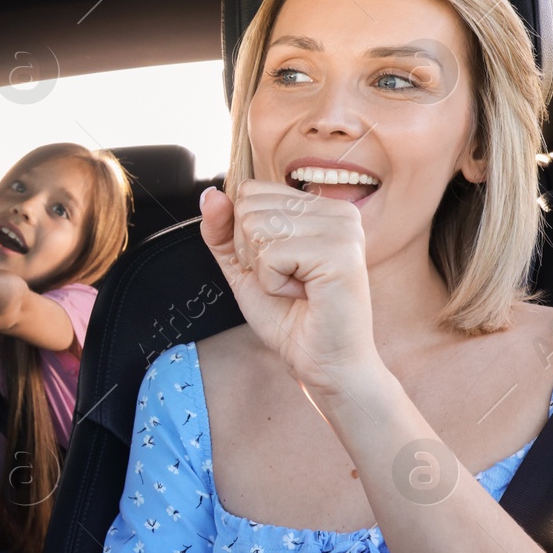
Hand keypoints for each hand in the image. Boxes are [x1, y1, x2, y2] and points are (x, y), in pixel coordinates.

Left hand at [199, 182, 379, 393]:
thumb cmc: (289, 316)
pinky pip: (272, 255)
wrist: (321, 361)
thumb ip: (222, 230)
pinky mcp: (340, 253)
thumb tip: (210, 194)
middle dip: (252, 253)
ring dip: (264, 270)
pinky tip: (303, 294)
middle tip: (287, 280)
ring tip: (296, 287)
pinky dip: (274, 284)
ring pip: (257, 228)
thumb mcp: (243, 266)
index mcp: (319, 206)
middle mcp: (337, 210)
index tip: (277, 265)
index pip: (250, 191)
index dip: (244, 235)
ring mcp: (343, 229)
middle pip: (249, 207)